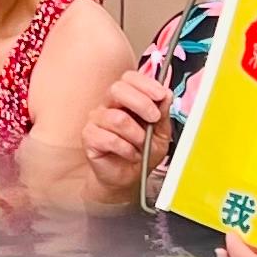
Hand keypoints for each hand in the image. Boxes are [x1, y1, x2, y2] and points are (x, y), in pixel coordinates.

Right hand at [81, 61, 171, 198]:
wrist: (128, 178)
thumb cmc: (142, 153)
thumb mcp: (161, 133)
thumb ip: (163, 113)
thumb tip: (167, 95)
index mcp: (126, 99)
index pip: (129, 78)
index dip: (145, 83)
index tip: (161, 95)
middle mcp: (109, 105)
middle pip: (118, 89)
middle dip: (141, 103)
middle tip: (154, 119)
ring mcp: (96, 120)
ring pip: (117, 118)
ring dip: (136, 135)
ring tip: (141, 145)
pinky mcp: (89, 137)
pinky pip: (108, 138)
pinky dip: (126, 149)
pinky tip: (130, 154)